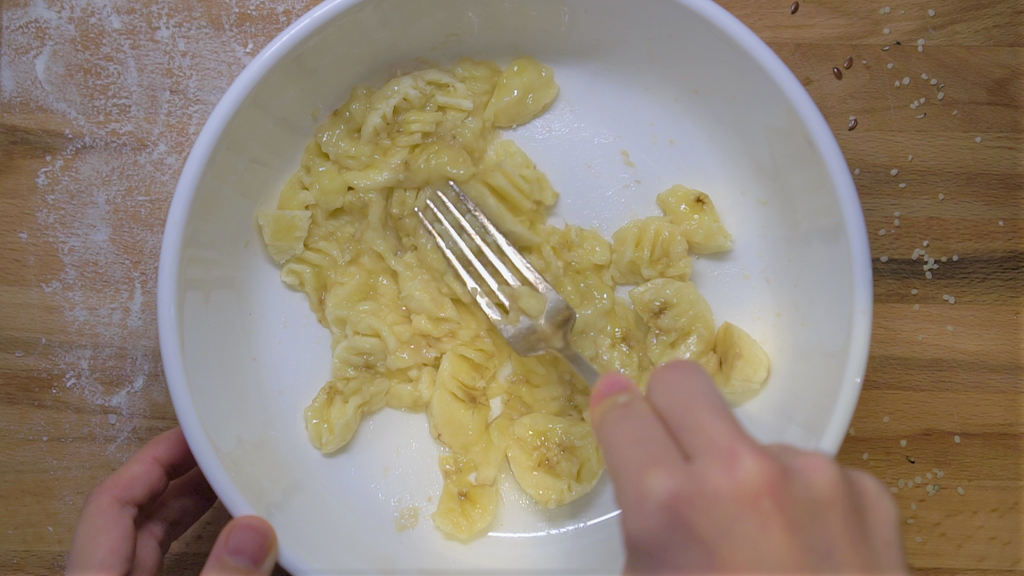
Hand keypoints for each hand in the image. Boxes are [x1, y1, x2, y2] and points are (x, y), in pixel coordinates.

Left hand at [67, 427, 277, 575]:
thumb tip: (253, 530)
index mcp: (95, 575)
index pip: (112, 498)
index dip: (153, 459)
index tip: (194, 435)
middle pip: (132, 512)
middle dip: (178, 476)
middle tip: (222, 450)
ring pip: (146, 538)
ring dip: (187, 506)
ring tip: (228, 482)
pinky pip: (159, 562)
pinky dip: (189, 538)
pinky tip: (223, 535)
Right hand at [590, 362, 905, 574]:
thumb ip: (640, 529)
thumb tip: (639, 486)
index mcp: (671, 505)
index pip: (622, 410)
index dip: (612, 408)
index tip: (614, 405)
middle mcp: (742, 474)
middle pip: (684, 381)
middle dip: (667, 406)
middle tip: (671, 445)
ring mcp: (812, 476)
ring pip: (753, 436)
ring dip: (743, 470)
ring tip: (758, 539)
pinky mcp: (865, 491)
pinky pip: (813, 471)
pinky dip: (804, 502)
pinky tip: (807, 553)